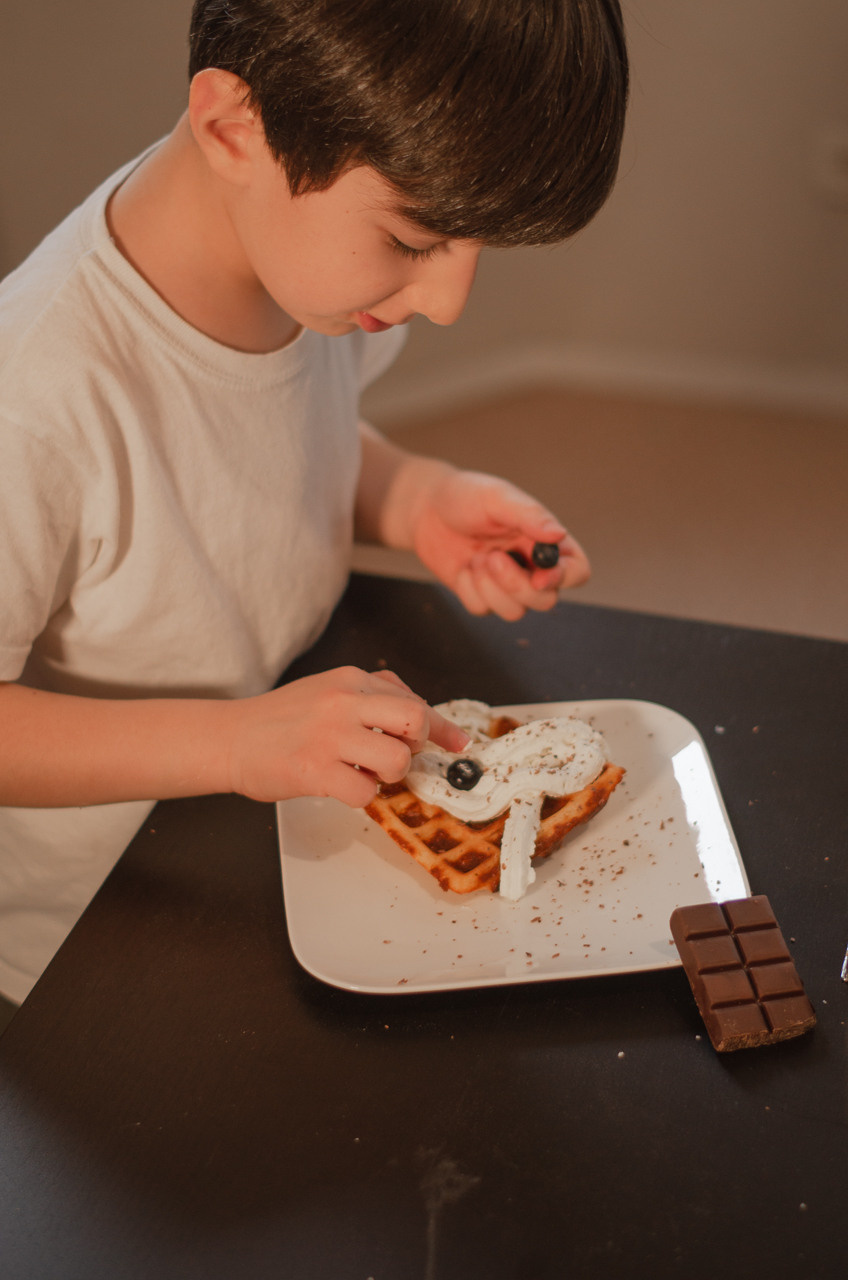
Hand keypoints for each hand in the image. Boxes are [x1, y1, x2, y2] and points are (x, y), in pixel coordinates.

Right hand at [226, 667, 467, 806]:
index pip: (413, 700)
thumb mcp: (328, 689)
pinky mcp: (314, 770)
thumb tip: (420, 712)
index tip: (458, 744)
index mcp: (350, 680)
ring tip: (367, 773)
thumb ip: (372, 695)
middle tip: (400, 757)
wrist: (231, 738)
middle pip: (414, 721)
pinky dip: (362, 798)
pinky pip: (365, 793)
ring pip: (397, 759)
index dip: (442, 727)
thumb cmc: (282, 720)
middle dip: (418, 745)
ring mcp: (329, 736)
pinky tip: (343, 786)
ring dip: (390, 775)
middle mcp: (343, 702)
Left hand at [410, 468, 589, 620]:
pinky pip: (482, 609)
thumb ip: (529, 514)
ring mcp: (505, 584)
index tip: (540, 577)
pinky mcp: (480, 595)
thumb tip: (558, 534)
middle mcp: (531, 566)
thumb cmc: (465, 496)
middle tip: (492, 557)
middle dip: (518, 586)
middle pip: (546, 600)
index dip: (564, 579)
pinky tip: (463, 567)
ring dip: (491, 588)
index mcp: (545, 540)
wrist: (425, 508)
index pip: (576, 570)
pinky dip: (469, 589)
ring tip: (477, 557)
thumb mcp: (497, 497)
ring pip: (515, 612)